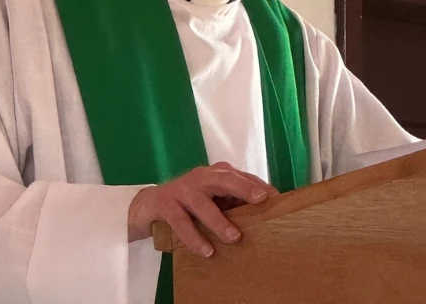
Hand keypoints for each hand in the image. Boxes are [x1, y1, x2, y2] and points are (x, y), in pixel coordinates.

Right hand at [127, 161, 277, 256]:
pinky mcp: (166, 205)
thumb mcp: (212, 198)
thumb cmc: (189, 202)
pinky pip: (182, 223)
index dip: (258, 185)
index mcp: (215, 174)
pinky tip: (207, 250)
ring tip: (234, 238)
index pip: (240, 177)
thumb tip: (261, 215)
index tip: (276, 197)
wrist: (149, 204)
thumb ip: (232, 202)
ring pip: (203, 204)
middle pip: (224, 180)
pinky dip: (195, 238)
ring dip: (220, 222)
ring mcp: (182, 190)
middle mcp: (200, 177)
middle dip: (244, 188)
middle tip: (261, 199)